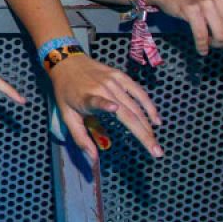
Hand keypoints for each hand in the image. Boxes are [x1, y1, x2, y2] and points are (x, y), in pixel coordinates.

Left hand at [48, 52, 163, 161]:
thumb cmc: (66, 92)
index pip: (96, 101)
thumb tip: (93, 159)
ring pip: (136, 105)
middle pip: (128, 113)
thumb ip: (80, 138)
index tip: (114, 108)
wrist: (66, 62)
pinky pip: (139, 91)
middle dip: (144, 134)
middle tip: (156, 152)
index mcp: (86, 98)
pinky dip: (149, 105)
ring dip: (148, 124)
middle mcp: (102, 88)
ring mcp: (113, 81)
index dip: (104, 104)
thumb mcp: (67, 116)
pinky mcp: (120, 75)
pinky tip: (156, 119)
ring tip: (155, 142)